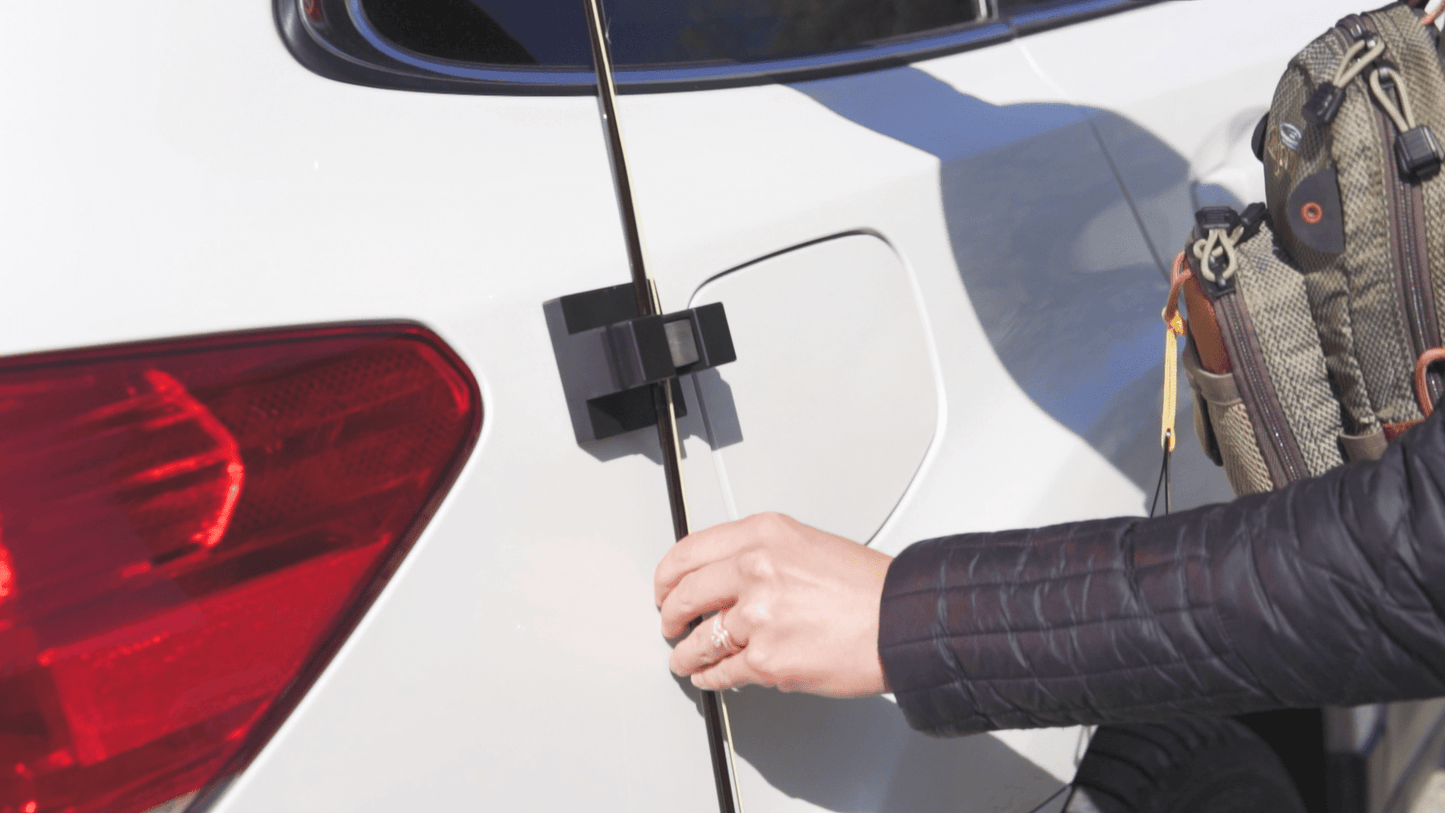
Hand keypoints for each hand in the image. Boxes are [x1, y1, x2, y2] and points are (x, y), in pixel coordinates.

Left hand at [654, 512, 892, 696]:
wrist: (901, 621)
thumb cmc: (867, 587)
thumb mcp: (806, 544)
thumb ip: (760, 555)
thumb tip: (723, 577)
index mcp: (763, 534)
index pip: (689, 551)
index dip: (667, 575)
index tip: (664, 587)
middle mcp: (755, 569)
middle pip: (684, 595)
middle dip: (670, 615)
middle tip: (670, 622)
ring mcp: (758, 617)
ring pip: (698, 640)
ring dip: (685, 653)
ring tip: (685, 657)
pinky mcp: (767, 661)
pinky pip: (721, 672)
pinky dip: (710, 677)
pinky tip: (709, 676)